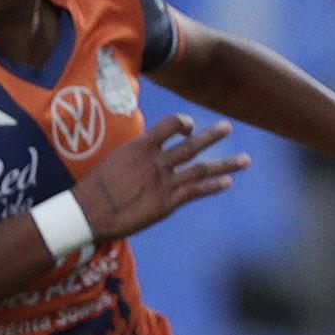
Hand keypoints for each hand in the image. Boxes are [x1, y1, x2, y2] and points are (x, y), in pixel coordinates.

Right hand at [75, 114, 247, 243]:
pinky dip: (213, 186)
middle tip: (228, 127)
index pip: (170, 125)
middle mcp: (157, 162)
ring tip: (245, 159)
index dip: (183, 123)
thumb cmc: (94, 187)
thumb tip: (140, 155)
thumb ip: (134, 156)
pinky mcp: (167, 202)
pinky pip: (196, 191)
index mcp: (141, 147)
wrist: (89, 211)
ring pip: (201, 168)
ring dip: (225, 163)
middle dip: (212, 136)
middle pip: (191, 145)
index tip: (188, 127)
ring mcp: (164, 182)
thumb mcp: (114, 160)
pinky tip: (227, 182)